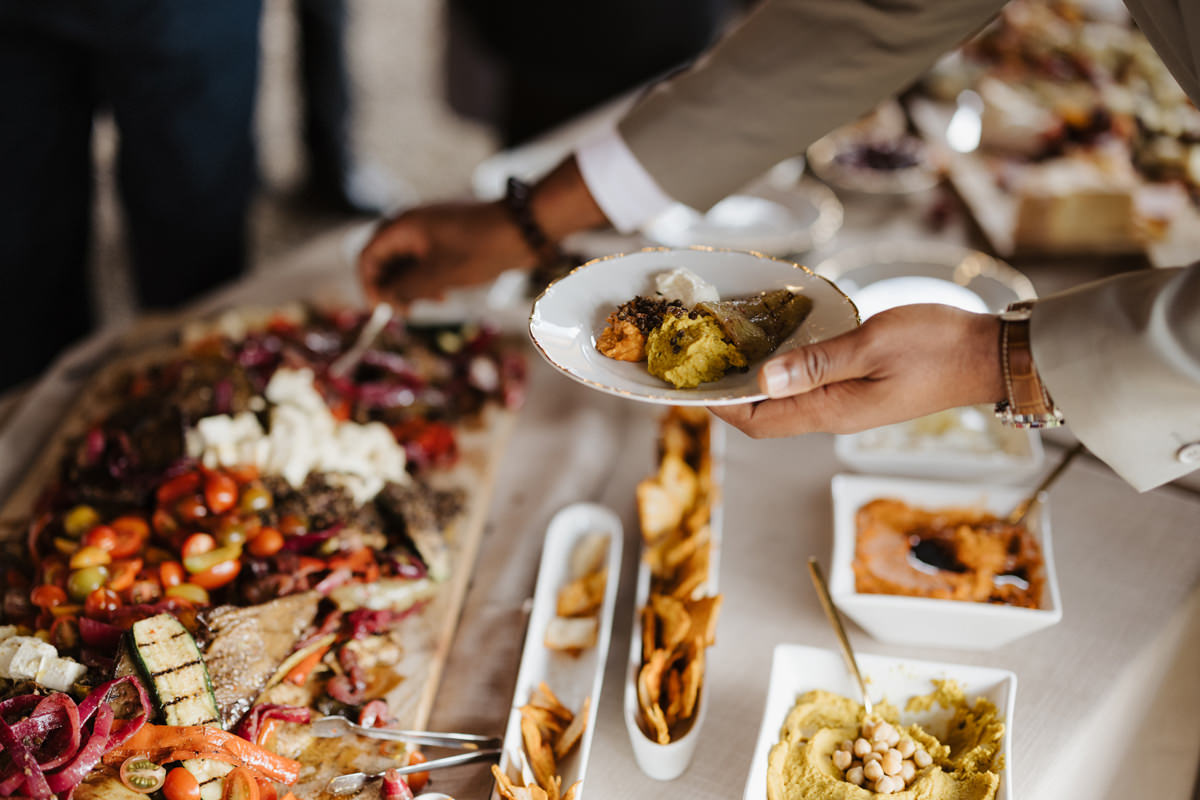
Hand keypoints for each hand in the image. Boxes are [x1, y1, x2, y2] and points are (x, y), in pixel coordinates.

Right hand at [358, 200, 533, 305]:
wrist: (524, 229)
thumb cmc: (480, 249)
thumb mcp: (439, 275)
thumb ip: (406, 287)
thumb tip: (384, 297)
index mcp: (404, 226)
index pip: (368, 256)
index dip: (369, 285)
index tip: (381, 310)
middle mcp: (413, 224)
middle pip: (385, 259)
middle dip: (392, 288)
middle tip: (407, 312)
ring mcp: (431, 230)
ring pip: (407, 262)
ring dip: (412, 286)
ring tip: (432, 303)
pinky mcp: (448, 238)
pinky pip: (426, 260)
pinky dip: (428, 279)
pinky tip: (444, 295)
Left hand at [710, 304, 1005, 437]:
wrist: (990, 356)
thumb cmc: (936, 346)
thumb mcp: (872, 345)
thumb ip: (816, 363)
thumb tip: (762, 379)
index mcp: (832, 411)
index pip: (759, 422)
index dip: (721, 409)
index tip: (692, 387)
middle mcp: (835, 415)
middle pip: (767, 416)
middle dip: (731, 396)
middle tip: (703, 363)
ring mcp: (849, 405)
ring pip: (787, 403)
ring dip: (757, 383)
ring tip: (730, 352)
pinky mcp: (861, 391)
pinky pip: (810, 389)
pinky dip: (785, 373)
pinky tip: (778, 346)